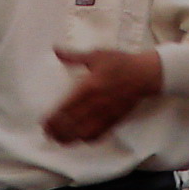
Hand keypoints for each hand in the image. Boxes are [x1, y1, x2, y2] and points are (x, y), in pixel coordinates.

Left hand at [43, 47, 163, 144]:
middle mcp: (96, 104)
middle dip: (57, 131)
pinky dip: (86, 139)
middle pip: (72, 124)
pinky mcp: (114, 120)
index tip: (43, 122)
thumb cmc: (121, 62)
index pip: (66, 107)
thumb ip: (74, 56)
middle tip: (47, 133)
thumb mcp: (96, 55)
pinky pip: (98, 135)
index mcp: (89, 87)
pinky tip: (79, 138)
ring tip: (59, 139)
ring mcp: (105, 114)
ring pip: (83, 133)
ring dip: (69, 138)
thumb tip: (56, 50)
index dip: (53, 118)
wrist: (145, 74)